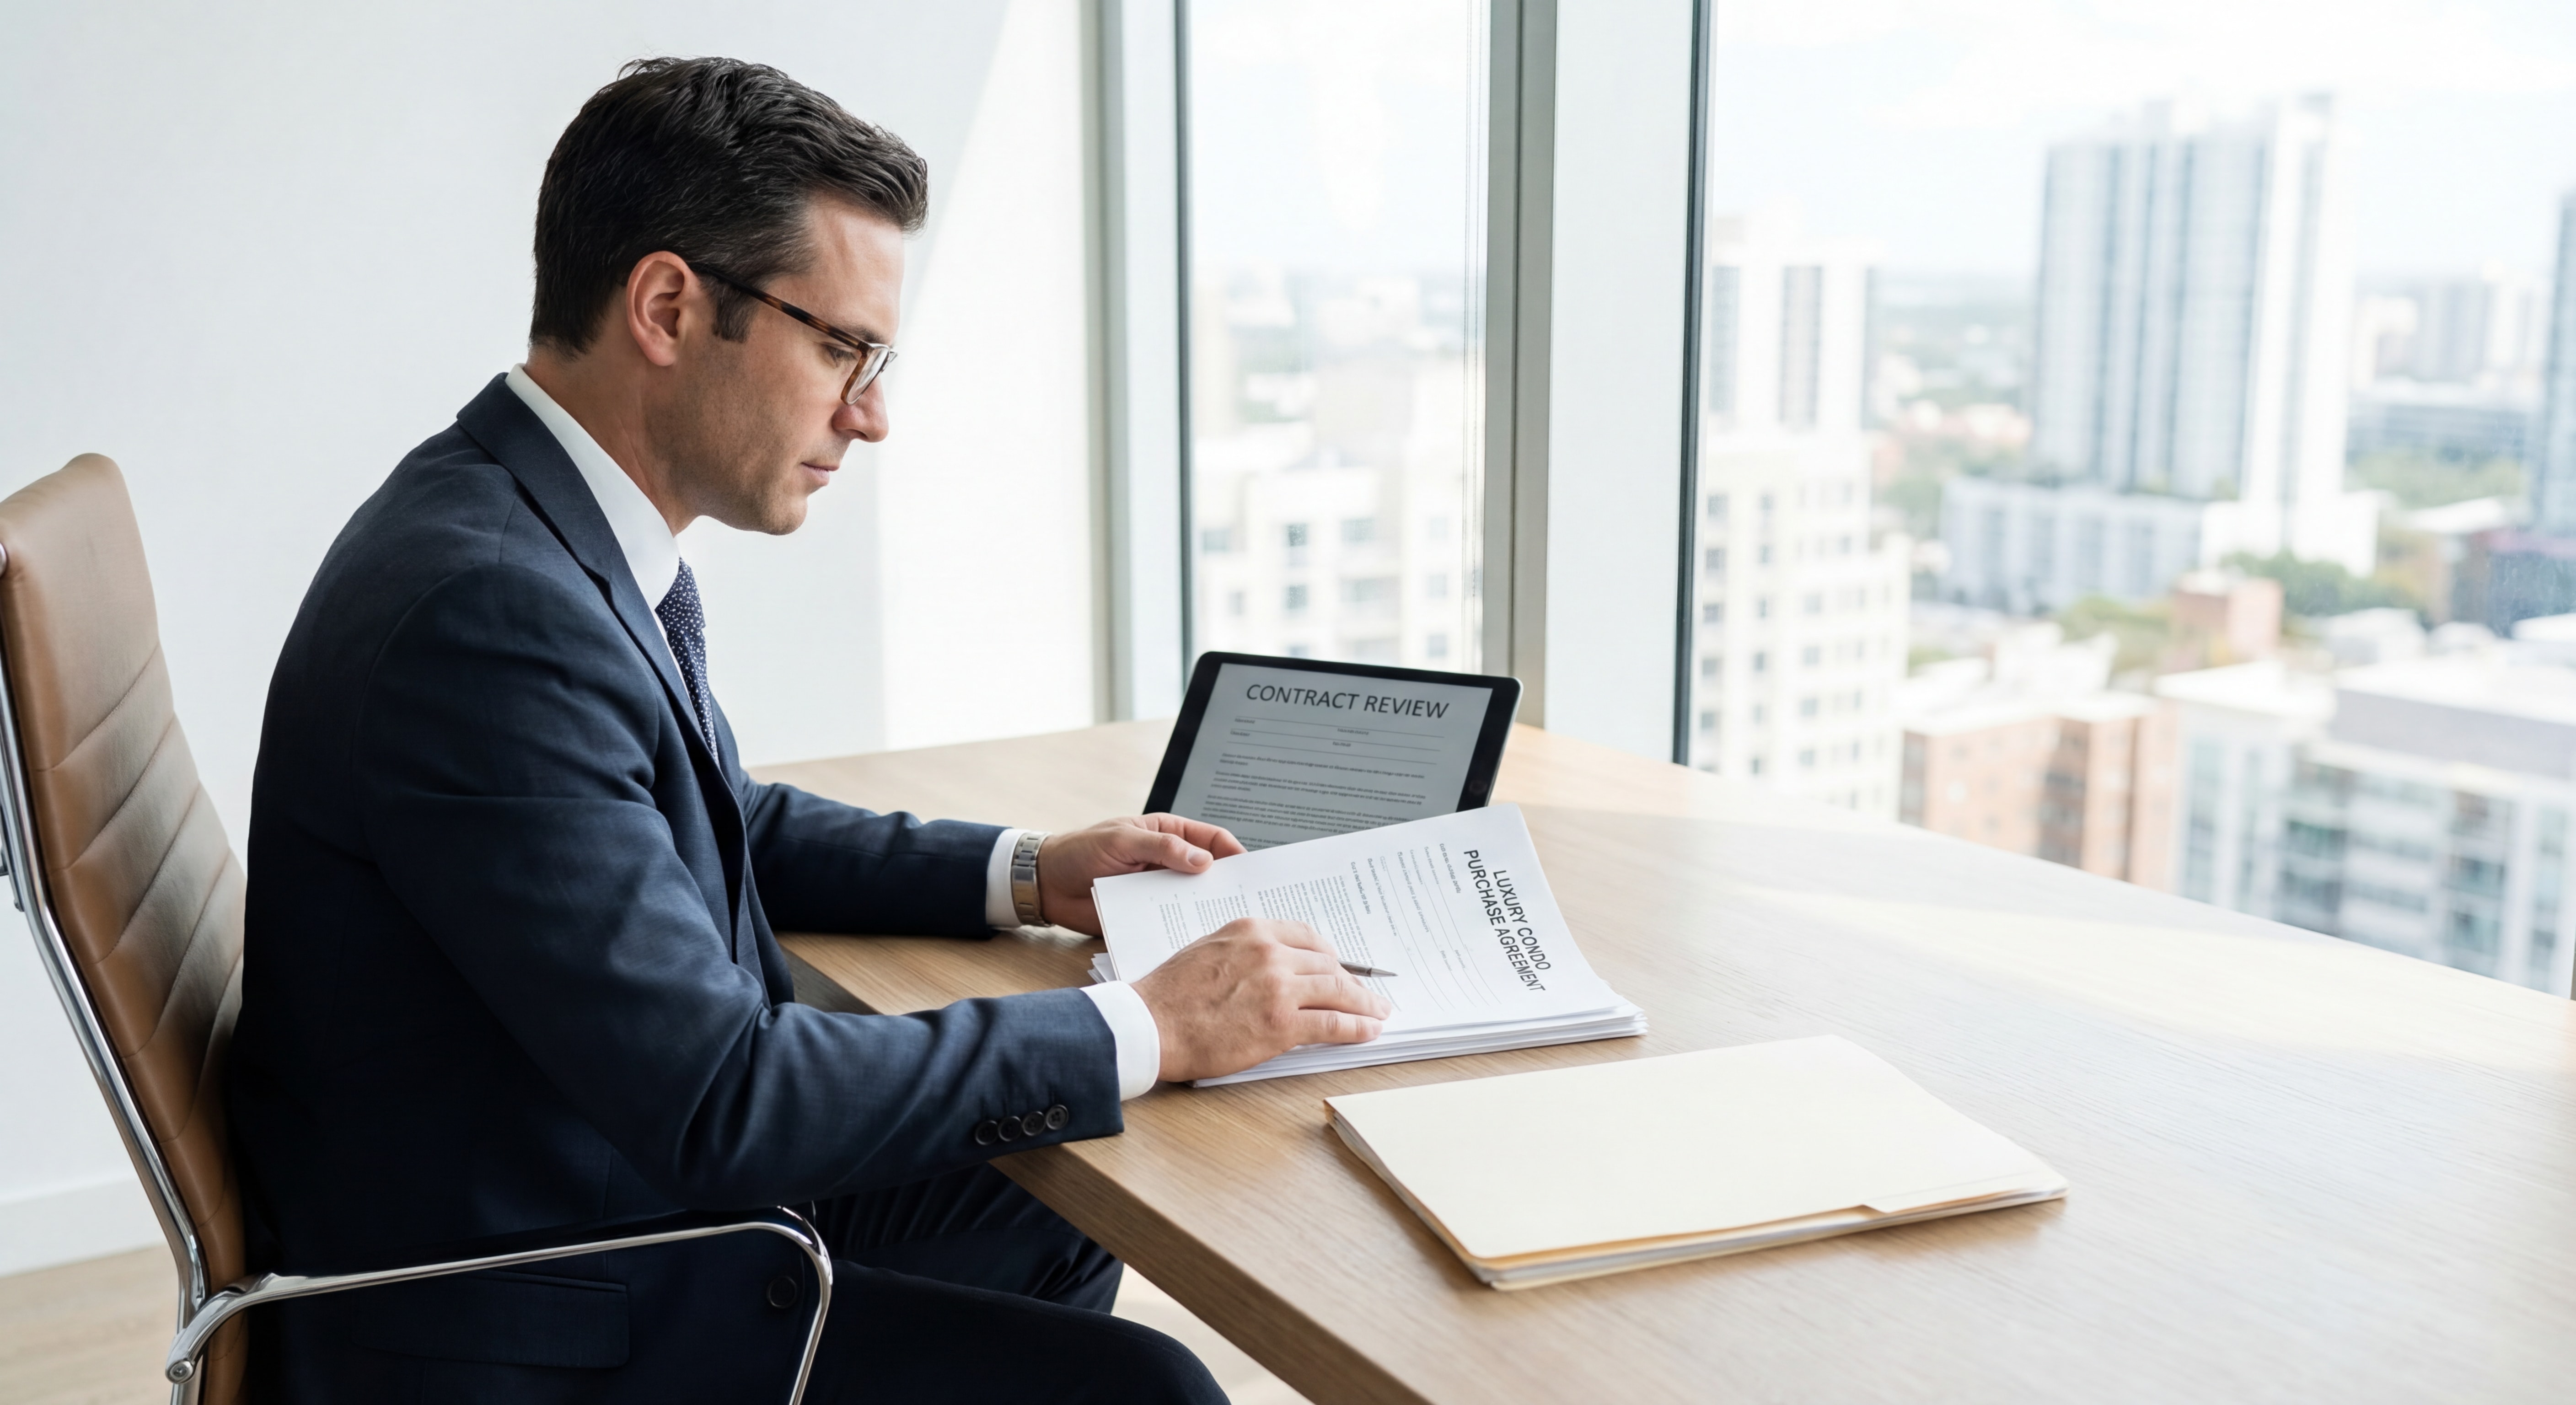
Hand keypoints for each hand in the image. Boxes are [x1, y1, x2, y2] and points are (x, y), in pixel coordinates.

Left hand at [1035, 815, 1246, 935]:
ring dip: (1209, 911)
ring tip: (1232, 927)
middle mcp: (1169, 862)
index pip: (1213, 840)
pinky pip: (1171, 922)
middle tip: (1252, 904)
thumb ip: (1163, 848)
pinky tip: (1197, 941)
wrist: (1046, 885)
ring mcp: (1159, 890)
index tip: (1253, 872)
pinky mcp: (1147, 915)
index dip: (1236, 853)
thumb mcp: (1122, 839)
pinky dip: (1184, 930)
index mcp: (1168, 834)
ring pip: (1193, 900)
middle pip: (1210, 873)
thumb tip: (1205, 861)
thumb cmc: (1080, 851)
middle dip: (1230, 886)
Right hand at [1130, 919, 1391, 1083]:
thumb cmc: (1169, 994)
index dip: (1330, 956)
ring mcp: (1279, 987)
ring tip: (1377, 1012)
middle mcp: (1270, 952)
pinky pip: (1334, 1023)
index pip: (1308, 937)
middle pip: (1328, 964)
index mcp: (1251, 930)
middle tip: (1366, 994)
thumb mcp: (1209, 950)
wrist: (1150, 1025)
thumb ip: (1245, 952)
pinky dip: (1357, 1027)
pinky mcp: (1283, 1024)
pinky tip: (1368, 1030)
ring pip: (1338, 990)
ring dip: (1364, 1003)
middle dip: (1351, 981)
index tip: (1340, 966)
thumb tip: (1273, 966)